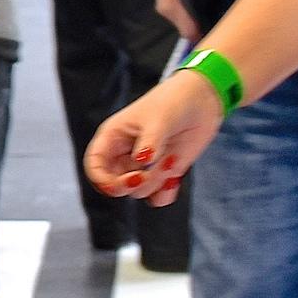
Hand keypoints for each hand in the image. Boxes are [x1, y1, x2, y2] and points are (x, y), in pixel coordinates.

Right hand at [84, 71, 221, 206]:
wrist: (202, 100)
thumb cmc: (173, 101)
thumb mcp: (158, 119)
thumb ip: (149, 142)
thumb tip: (142, 161)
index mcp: (113, 137)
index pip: (95, 165)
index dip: (101, 179)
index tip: (117, 185)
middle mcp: (125, 154)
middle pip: (114, 185)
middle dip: (129, 185)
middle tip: (144, 175)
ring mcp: (145, 167)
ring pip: (139, 191)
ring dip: (155, 182)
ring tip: (171, 159)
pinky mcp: (163, 173)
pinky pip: (157, 196)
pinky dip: (165, 193)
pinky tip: (174, 179)